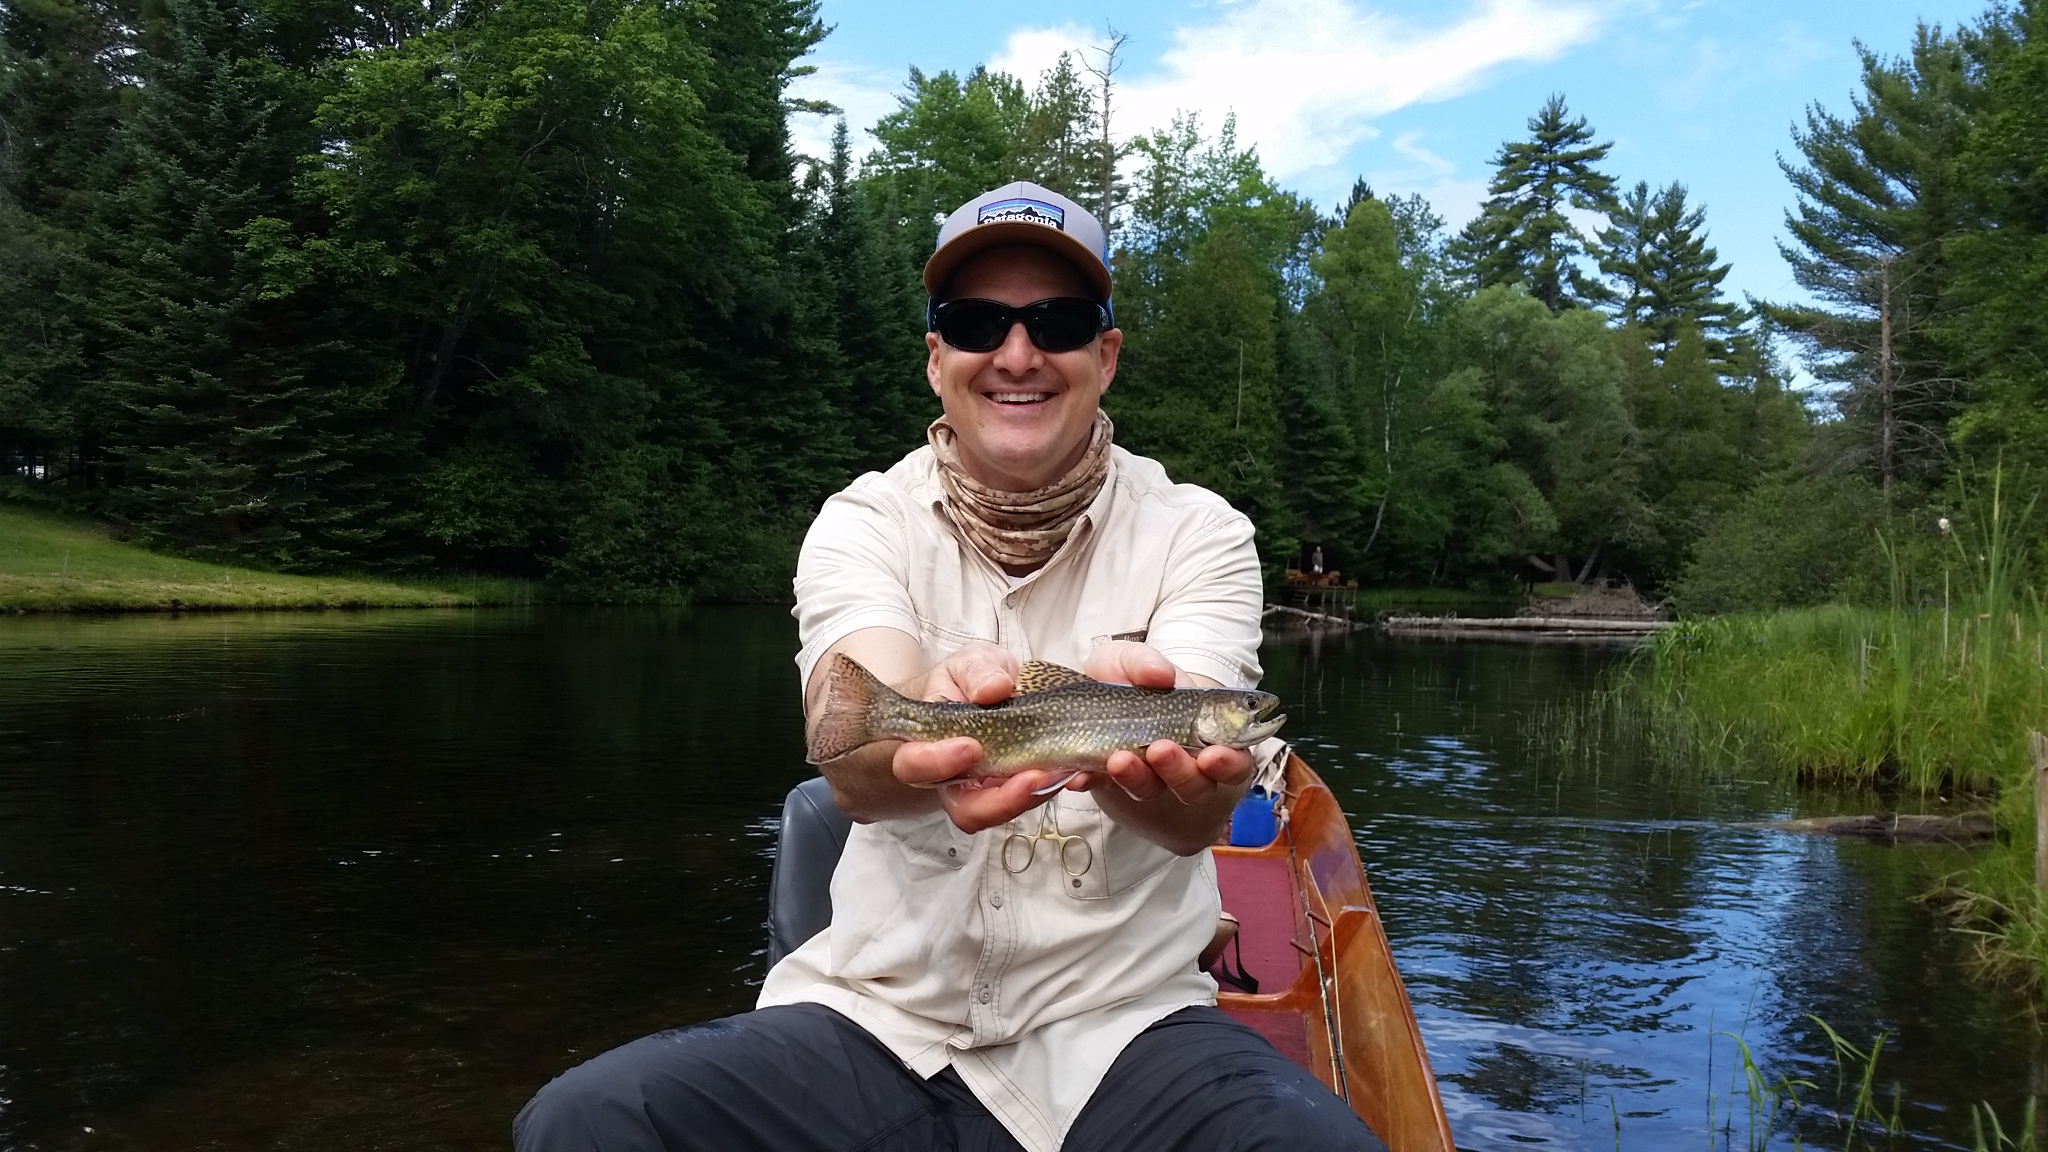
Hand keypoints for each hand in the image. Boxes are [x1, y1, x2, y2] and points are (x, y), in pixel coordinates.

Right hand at [888, 642, 1066, 832]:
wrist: (994, 689)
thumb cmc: (973, 679)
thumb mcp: (973, 662)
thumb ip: (978, 671)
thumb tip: (993, 689)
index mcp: (925, 741)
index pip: (913, 764)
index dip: (937, 763)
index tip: (972, 746)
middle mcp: (950, 775)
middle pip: (961, 808)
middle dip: (996, 800)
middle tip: (1030, 776)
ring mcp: (982, 789)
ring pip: (996, 814)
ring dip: (1027, 799)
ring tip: (1057, 773)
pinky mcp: (1012, 791)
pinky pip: (1025, 803)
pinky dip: (1047, 790)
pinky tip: (1066, 769)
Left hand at [1072, 640, 1253, 806]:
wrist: (1083, 698)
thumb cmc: (1125, 679)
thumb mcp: (1132, 660)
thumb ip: (1146, 662)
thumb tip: (1161, 675)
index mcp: (1205, 735)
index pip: (1233, 760)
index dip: (1228, 763)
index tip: (1211, 755)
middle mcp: (1182, 765)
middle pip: (1196, 786)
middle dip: (1180, 772)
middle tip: (1160, 749)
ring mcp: (1146, 778)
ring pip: (1150, 790)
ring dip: (1136, 777)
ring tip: (1118, 759)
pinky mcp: (1108, 784)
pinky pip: (1102, 788)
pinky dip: (1090, 781)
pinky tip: (1078, 775)